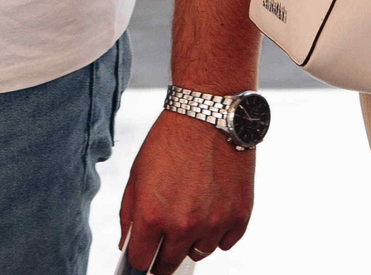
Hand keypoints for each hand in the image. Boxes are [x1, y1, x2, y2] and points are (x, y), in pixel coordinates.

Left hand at [117, 109, 253, 270]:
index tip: (143, 253)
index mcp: (151, 216)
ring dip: (193, 240)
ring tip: (193, 211)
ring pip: (199, 253)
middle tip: (165, 237)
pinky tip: (213, 209)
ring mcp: (214, 222)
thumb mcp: (138, 174)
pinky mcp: (240, 214)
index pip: (140, 262)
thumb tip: (130, 245)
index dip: (139, 258)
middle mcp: (183, 225)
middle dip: (163, 254)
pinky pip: (226, 242)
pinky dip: (219, 232)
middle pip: (169, 264)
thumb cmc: (171, 138)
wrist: (210, 112)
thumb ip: (130, 215)